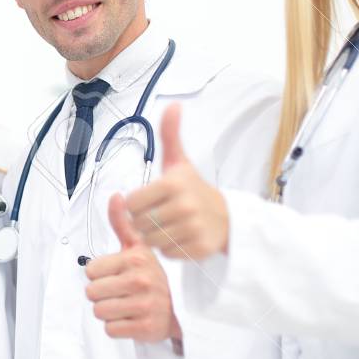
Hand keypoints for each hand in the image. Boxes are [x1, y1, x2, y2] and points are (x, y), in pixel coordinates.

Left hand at [83, 192, 179, 342]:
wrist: (177, 309)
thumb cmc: (151, 276)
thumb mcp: (139, 248)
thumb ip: (122, 224)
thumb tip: (116, 197)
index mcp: (136, 260)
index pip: (90, 270)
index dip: (99, 275)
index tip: (115, 275)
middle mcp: (141, 281)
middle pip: (92, 292)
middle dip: (101, 294)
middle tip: (118, 293)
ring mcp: (144, 306)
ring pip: (99, 312)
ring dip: (107, 311)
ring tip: (123, 305)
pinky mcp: (146, 328)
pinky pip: (111, 330)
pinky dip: (117, 327)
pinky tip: (130, 319)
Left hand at [124, 104, 228, 260]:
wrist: (227, 216)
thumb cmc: (194, 188)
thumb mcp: (179, 161)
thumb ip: (170, 134)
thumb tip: (173, 104)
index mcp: (172, 184)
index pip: (131, 203)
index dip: (137, 204)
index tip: (150, 200)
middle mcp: (184, 206)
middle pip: (139, 223)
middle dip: (145, 221)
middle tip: (160, 214)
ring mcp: (193, 229)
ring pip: (151, 241)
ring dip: (156, 237)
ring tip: (170, 226)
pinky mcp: (199, 249)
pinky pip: (167, 254)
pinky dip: (170, 250)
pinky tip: (180, 238)